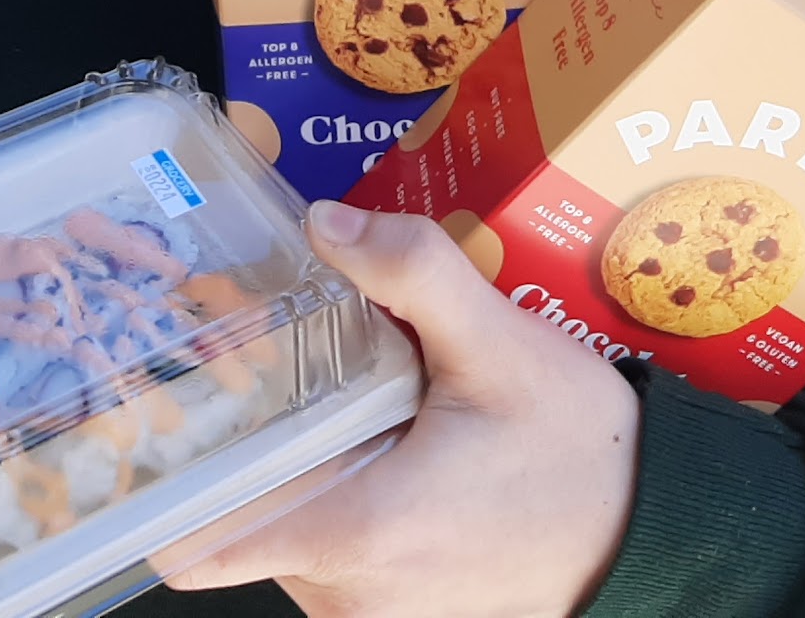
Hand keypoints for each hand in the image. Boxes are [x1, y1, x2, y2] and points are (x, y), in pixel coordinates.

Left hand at [168, 202, 640, 617]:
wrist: (655, 531)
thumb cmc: (582, 454)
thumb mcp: (502, 344)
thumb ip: (413, 275)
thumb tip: (323, 224)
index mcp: (358, 533)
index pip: (202, 543)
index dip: (162, 479)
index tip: (149, 410)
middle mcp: (350, 595)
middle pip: (242, 515)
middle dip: (245, 439)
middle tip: (250, 352)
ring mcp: (375, 615)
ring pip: (288, 531)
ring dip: (297, 465)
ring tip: (324, 383)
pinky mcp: (399, 613)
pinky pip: (333, 553)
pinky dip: (337, 492)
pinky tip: (375, 430)